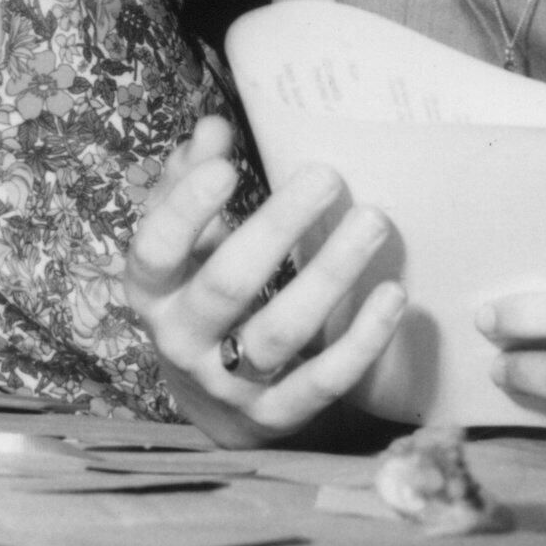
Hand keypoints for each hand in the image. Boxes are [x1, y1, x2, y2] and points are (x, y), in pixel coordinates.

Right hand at [125, 115, 406, 448]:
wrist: (209, 401)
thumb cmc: (198, 291)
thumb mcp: (184, 241)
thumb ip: (191, 182)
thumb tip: (214, 128)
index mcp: (153, 291)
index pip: (156, 252)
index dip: (186, 211)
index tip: (226, 166)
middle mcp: (183, 340)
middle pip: (227, 286)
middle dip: (277, 227)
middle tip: (326, 175)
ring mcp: (229, 384)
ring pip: (280, 332)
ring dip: (330, 274)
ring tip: (372, 221)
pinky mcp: (277, 416)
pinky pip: (323, 380)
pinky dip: (361, 340)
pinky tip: (393, 295)